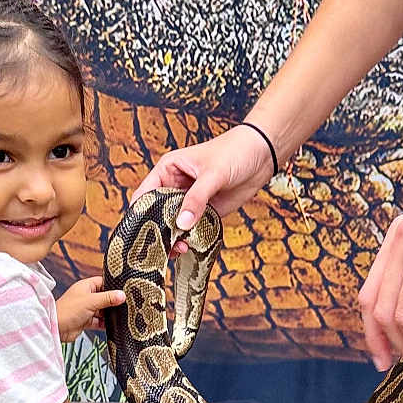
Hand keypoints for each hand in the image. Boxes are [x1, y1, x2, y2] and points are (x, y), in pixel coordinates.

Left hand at [57, 276, 124, 342]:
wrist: (56, 328)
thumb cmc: (67, 310)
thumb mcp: (91, 301)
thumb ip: (108, 298)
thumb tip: (122, 295)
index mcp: (85, 286)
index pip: (103, 282)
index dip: (113, 285)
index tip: (124, 290)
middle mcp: (86, 297)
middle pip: (104, 297)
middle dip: (113, 302)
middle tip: (125, 304)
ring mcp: (86, 309)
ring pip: (102, 310)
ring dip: (109, 314)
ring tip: (120, 315)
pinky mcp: (85, 321)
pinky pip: (99, 321)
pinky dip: (105, 324)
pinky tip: (112, 325)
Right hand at [131, 125, 275, 255]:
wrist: (261, 156)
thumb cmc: (233, 153)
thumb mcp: (212, 175)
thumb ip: (196, 199)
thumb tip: (181, 224)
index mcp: (167, 170)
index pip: (145, 194)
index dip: (140, 213)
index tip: (142, 232)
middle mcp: (174, 187)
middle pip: (157, 214)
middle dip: (159, 231)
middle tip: (164, 247)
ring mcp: (189, 201)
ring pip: (174, 225)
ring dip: (174, 239)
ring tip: (180, 249)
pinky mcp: (204, 212)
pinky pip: (192, 229)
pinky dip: (190, 239)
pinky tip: (190, 247)